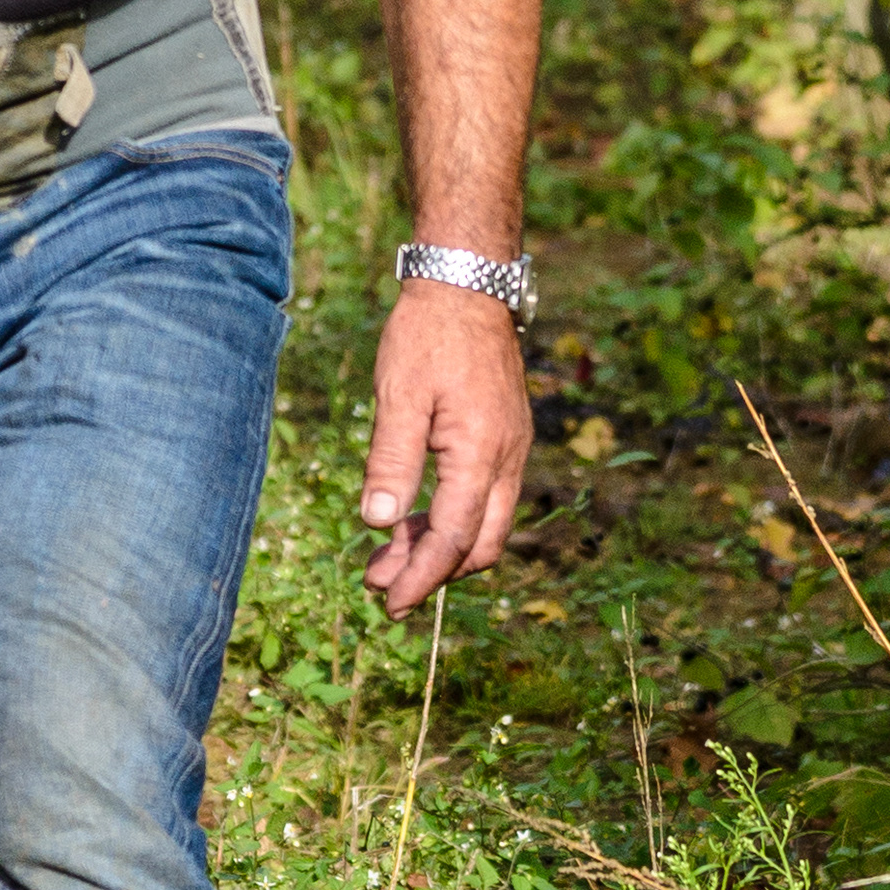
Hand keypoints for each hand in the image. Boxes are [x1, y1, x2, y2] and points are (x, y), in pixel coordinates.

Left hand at [357, 282, 529, 614]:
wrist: (466, 286)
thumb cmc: (427, 336)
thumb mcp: (398, 396)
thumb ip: (391, 462)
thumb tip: (378, 523)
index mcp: (482, 453)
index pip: (454, 539)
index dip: (422, 578)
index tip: (389, 603)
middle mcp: (508, 458)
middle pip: (480, 545)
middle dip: (433, 574)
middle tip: (382, 589)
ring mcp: (511, 449)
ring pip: (484, 525)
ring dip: (438, 548)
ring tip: (384, 559)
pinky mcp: (504, 439)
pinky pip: (484, 499)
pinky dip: (450, 519)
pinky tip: (410, 520)